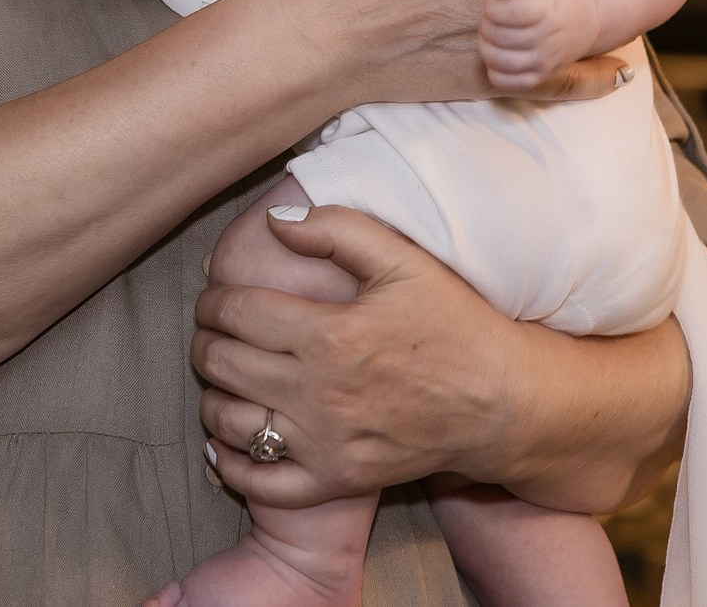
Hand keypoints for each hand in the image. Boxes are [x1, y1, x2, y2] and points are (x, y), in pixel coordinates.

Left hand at [190, 206, 518, 507]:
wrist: (503, 402)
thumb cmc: (455, 325)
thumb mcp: (404, 261)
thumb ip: (336, 231)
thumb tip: (275, 222)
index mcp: (328, 332)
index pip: (236, 311)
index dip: (211, 299)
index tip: (213, 296)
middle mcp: (319, 391)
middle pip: (222, 364)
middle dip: (203, 343)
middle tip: (210, 333)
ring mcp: (326, 442)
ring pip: (230, 423)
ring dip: (210, 397)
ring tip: (221, 379)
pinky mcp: (337, 480)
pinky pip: (263, 484)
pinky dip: (231, 466)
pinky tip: (224, 444)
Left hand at [478, 0, 604, 90]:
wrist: (592, 14)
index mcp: (544, 7)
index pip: (503, 14)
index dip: (491, 7)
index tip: (496, 1)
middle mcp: (545, 36)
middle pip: (497, 36)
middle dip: (486, 24)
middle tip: (493, 17)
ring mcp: (545, 58)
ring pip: (500, 60)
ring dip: (487, 47)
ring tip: (493, 35)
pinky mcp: (544, 74)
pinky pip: (511, 84)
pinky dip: (497, 73)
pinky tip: (498, 57)